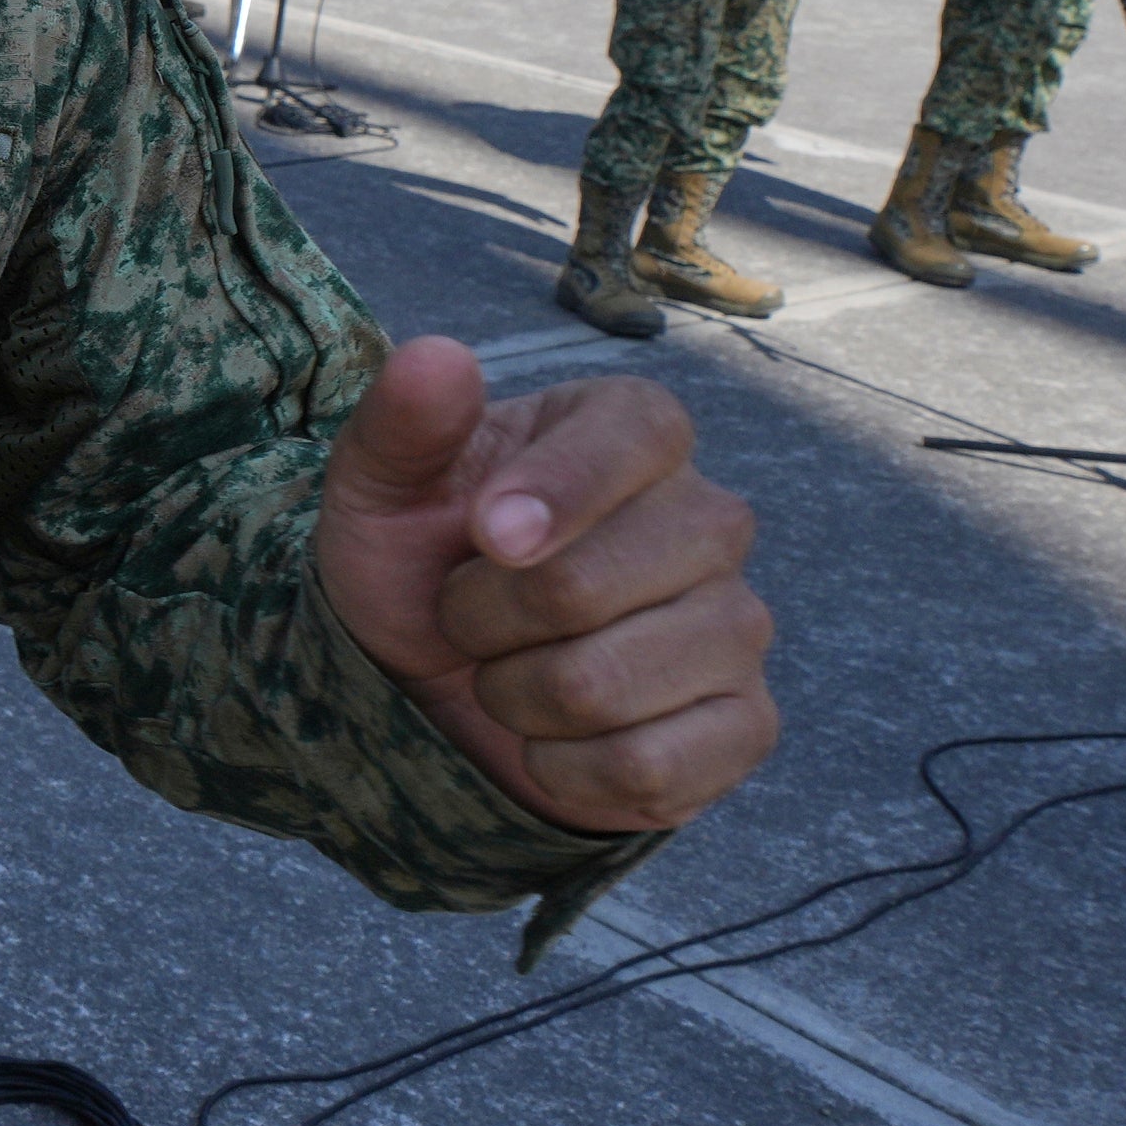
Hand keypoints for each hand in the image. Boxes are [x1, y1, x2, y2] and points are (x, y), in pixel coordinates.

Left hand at [314, 339, 775, 833]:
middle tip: (468, 613)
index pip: (638, 436)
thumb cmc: (418, 561)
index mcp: (634, 433)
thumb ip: (403, 422)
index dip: (553, 491)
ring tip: (508, 670)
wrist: (430, 683)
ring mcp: (738, 626)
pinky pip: (646, 767)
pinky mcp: (745, 726)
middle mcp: (709, 522)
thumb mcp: (380, 486)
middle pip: (593, 582)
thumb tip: (438, 358)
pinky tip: (551, 740)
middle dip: (487, 615)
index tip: (482, 533)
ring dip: (514, 695)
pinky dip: (562, 767)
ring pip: (605, 686)